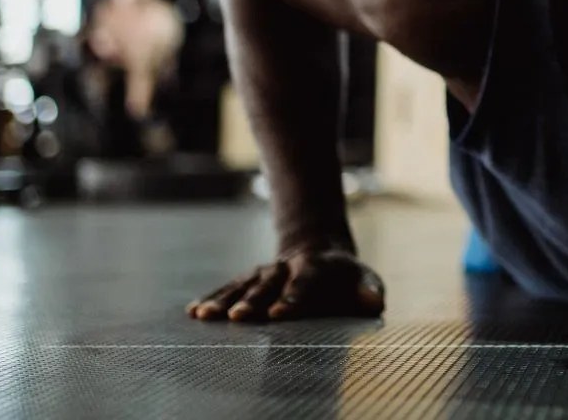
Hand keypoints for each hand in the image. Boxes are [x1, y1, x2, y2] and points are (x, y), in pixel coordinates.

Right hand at [186, 248, 384, 321]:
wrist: (317, 249)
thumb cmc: (345, 276)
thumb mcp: (364, 278)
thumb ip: (369, 291)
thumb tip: (374, 303)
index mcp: (314, 267)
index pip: (304, 283)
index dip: (293, 298)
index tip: (279, 314)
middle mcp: (284, 267)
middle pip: (267, 285)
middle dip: (252, 301)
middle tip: (238, 317)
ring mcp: (264, 272)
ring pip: (242, 286)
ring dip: (224, 301)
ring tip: (205, 316)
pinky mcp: (248, 279)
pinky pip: (227, 288)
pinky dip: (211, 298)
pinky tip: (194, 312)